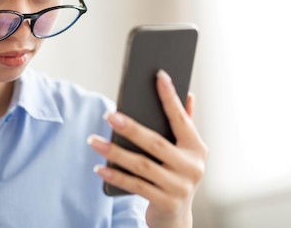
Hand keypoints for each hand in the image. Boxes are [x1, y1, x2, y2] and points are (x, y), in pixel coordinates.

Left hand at [88, 70, 207, 227]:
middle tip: (108, 115)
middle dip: (131, 128)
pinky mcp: (165, 203)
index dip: (170, 97)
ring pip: (141, 165)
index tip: (159, 76)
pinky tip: (99, 167)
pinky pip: (135, 186)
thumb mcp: (184, 151)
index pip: (181, 118)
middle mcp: (192, 167)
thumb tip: (189, 95)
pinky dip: (116, 175)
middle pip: (156, 143)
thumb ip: (186, 124)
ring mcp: (179, 187)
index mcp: (197, 148)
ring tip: (93, 141)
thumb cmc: (176, 175)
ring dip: (114, 152)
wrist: (176, 218)